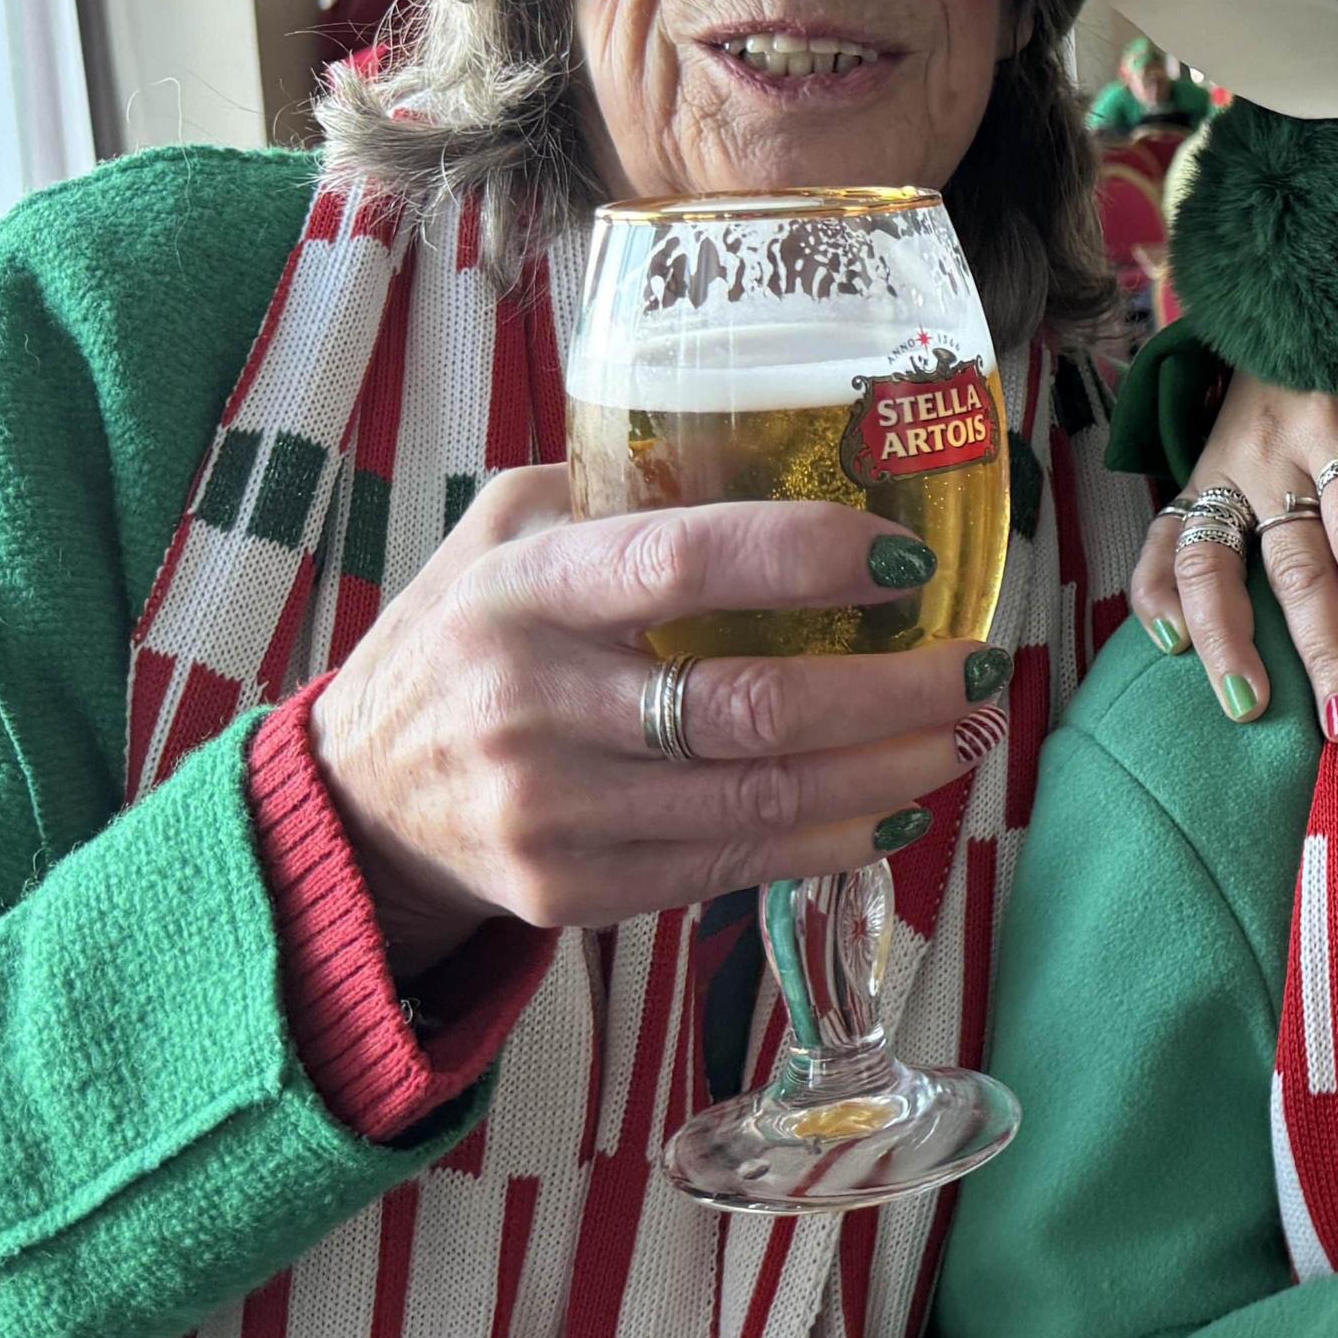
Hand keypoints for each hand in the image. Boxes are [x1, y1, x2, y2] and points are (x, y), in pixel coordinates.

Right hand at [308, 464, 1001, 977]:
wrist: (355, 795)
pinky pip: (728, 863)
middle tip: (982, 665)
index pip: (681, 561)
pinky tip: (893, 806)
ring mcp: (551, 809)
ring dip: (889, 769)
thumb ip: (626, 489)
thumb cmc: (465, 634)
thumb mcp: (508, 531)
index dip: (808, 556)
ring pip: (758, 798)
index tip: (908, 558)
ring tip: (966, 733)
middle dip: (893, 690)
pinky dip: (831, 838)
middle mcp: (534, 701)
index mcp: (526, 586)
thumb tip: (786, 446)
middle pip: (750, 704)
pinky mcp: (569, 890)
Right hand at [1128, 368, 1337, 737]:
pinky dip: (1154, 593)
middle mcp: (1271, 456)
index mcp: (1337, 429)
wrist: (1289, 296)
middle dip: (1322, 647)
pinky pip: (1161, 540)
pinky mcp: (1191, 478)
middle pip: (1296, 565)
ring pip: (1209, 562)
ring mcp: (1221, 469)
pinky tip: (1168, 649)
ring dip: (1224, 638)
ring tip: (1249, 706)